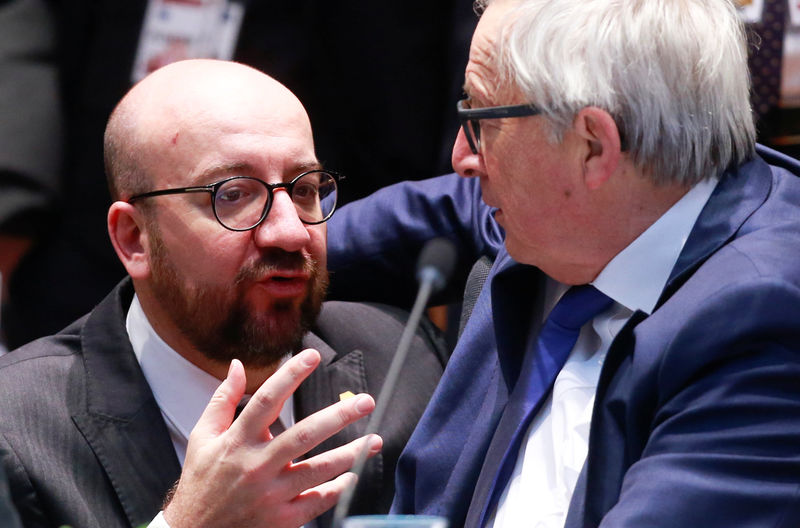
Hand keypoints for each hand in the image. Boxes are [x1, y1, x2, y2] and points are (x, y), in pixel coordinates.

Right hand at [163, 349, 381, 527]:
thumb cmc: (202, 480)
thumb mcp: (202, 436)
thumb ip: (223, 399)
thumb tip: (237, 365)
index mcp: (237, 440)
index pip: (266, 400)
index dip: (290, 375)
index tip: (311, 356)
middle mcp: (256, 466)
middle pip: (303, 435)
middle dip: (338, 416)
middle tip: (365, 402)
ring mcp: (270, 495)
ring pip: (317, 471)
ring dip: (350, 454)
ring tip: (374, 440)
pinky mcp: (280, 520)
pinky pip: (316, 503)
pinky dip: (337, 489)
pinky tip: (353, 475)